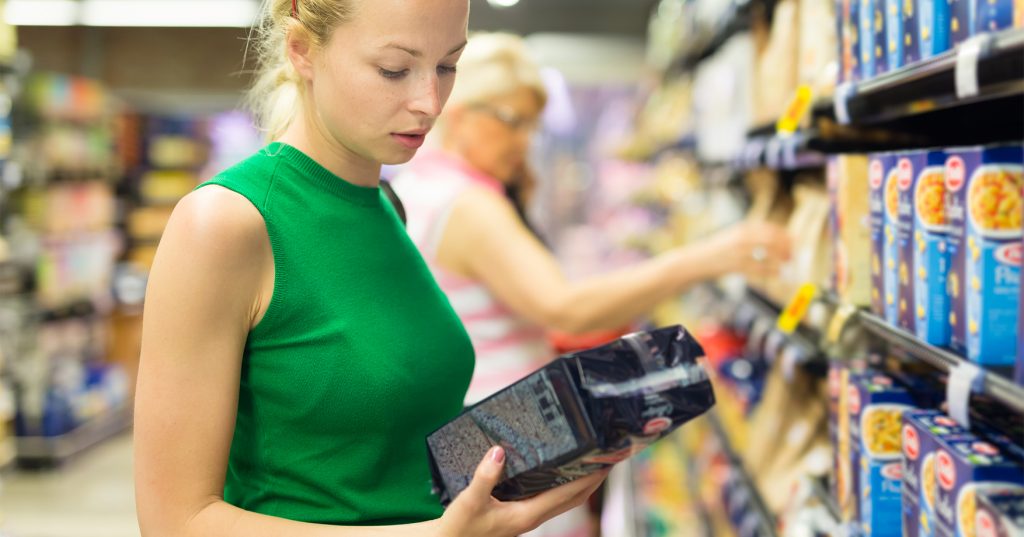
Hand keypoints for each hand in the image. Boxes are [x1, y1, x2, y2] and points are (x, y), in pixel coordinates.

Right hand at [436, 446, 608, 536]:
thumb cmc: (459, 527)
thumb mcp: (470, 500)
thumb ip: (485, 476)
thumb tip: (499, 451)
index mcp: (528, 514)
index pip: (569, 494)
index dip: (590, 477)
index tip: (605, 460)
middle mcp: (533, 517)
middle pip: (574, 498)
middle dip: (593, 479)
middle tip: (607, 456)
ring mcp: (528, 517)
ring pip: (564, 499)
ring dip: (580, 482)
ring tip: (589, 460)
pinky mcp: (520, 514)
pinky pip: (550, 498)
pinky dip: (562, 484)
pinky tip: (556, 470)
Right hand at [705, 220, 791, 279]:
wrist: (698, 260)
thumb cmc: (718, 249)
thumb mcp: (734, 235)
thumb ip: (752, 235)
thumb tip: (775, 238)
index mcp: (742, 228)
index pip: (770, 228)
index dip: (785, 235)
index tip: (794, 241)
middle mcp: (742, 239)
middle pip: (771, 240)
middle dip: (785, 247)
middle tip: (792, 254)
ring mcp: (739, 253)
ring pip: (768, 255)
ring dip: (781, 260)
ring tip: (788, 264)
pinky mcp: (737, 267)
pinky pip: (760, 270)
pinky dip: (772, 272)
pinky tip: (779, 274)